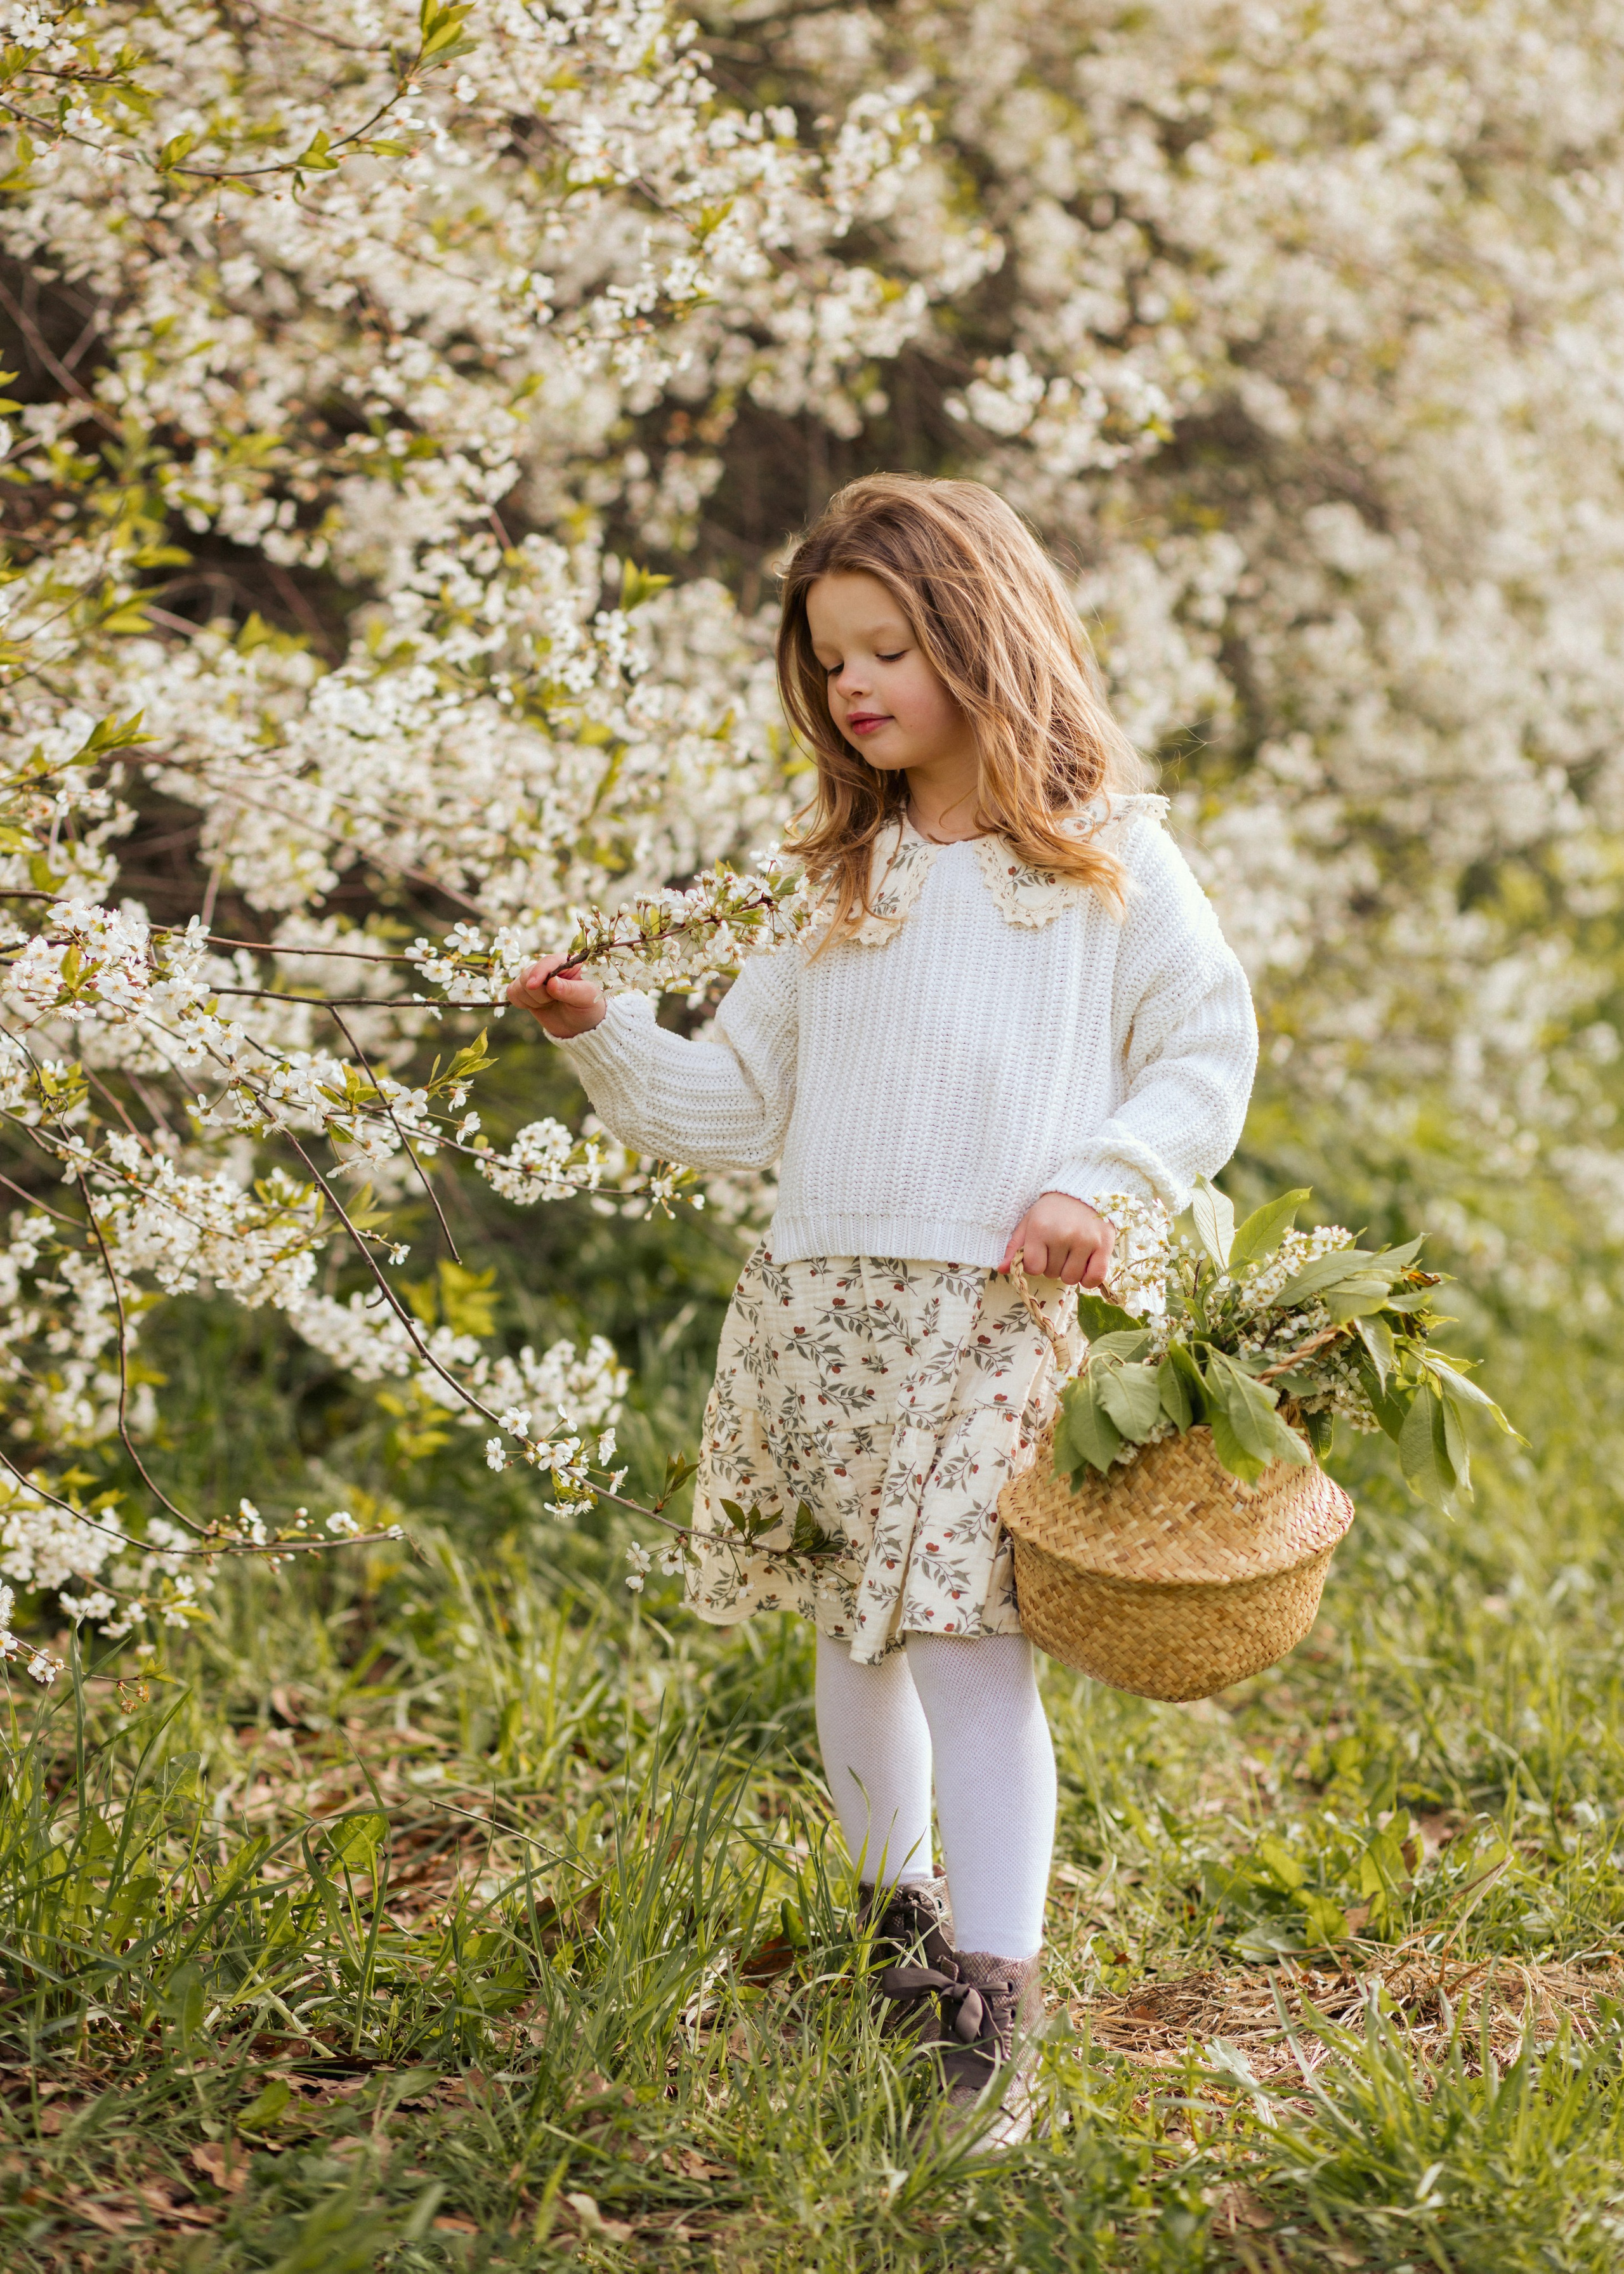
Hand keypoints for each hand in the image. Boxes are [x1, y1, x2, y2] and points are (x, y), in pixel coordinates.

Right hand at [507, 954, 607, 1038]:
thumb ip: (571, 990)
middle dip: (538, 993)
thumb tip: (552, 983)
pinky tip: (537, 1006)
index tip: (533, 986)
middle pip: (528, 974)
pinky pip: (512, 992)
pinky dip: (520, 1002)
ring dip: (531, 1000)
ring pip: (518, 984)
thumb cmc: (589, 1008)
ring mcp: (536, 980)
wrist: (581, 1027)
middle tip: (554, 1001)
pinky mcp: (527, 992)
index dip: (538, 972)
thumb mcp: (587, 998)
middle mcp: (549, 968)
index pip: (547, 962)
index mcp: (567, 963)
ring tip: (549, 1004)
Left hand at [1000, 1193, 1114, 1287]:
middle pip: (1052, 1274)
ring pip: (1071, 1278)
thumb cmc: (1052, 1209)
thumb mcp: (1030, 1221)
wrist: (1084, 1190)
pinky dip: (1088, 1280)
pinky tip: (1085, 1268)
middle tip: (1058, 1249)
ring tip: (1071, 1255)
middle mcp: (1063, 1235)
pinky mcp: (1104, 1245)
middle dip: (1053, 1266)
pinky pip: (1095, 1278)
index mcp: (1041, 1229)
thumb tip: (1001, 1269)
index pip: (1034, 1267)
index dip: (1036, 1264)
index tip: (1041, 1253)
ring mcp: (1085, 1241)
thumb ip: (1015, 1246)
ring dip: (1070, 1272)